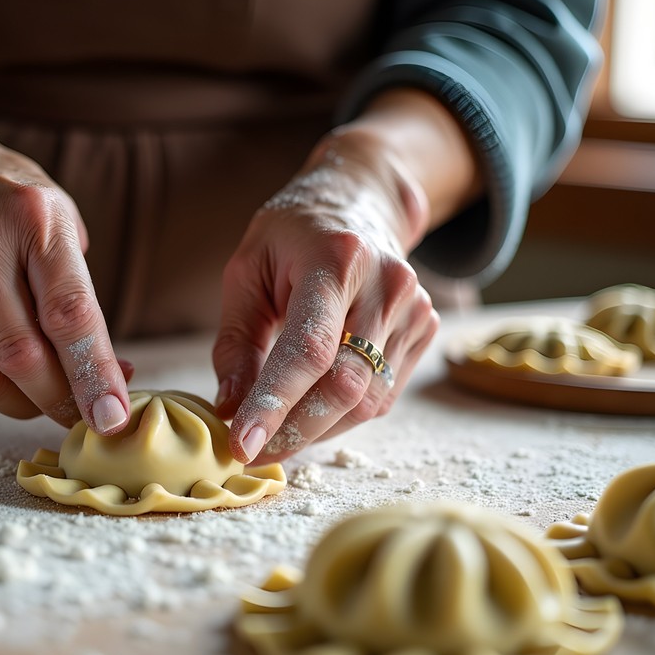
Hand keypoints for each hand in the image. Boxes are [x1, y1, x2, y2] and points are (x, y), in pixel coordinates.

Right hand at [0, 115, 130, 430]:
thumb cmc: (13, 204)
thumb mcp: (61, 222)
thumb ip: (80, 295)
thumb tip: (114, 375)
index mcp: (35, 220)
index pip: (69, 314)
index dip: (94, 374)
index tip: (112, 418)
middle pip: (22, 355)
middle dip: (58, 400)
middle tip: (81, 415)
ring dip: (19, 404)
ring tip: (41, 398)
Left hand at [213, 126, 439, 463]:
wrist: (359, 201)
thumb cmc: (291, 236)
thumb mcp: (246, 270)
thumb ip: (236, 341)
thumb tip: (229, 407)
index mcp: (335, 260)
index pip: (308, 349)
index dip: (275, 404)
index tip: (242, 445)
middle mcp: (387, 284)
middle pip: (345, 385)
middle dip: (294, 431)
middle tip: (253, 453)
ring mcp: (414, 308)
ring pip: (366, 401)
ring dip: (317, 429)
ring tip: (277, 433)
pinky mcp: (425, 329)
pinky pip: (383, 395)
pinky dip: (342, 414)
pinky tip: (314, 406)